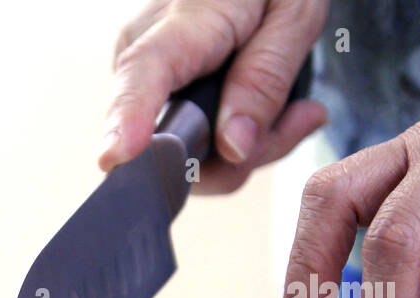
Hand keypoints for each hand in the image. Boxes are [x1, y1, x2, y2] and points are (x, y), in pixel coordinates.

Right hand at [100, 0, 328, 193]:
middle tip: (301, 118)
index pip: (144, 71)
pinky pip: (190, 152)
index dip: (130, 118)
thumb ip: (265, 78)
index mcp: (180, 21)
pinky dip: (234, 145)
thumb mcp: (293, 13)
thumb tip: (233, 147)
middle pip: (174, 144)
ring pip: (187, 161)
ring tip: (291, 112)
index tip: (118, 155)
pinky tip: (263, 115)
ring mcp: (139, 85)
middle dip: (240, 154)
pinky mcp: (148, 103)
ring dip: (246, 151)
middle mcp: (141, 56)